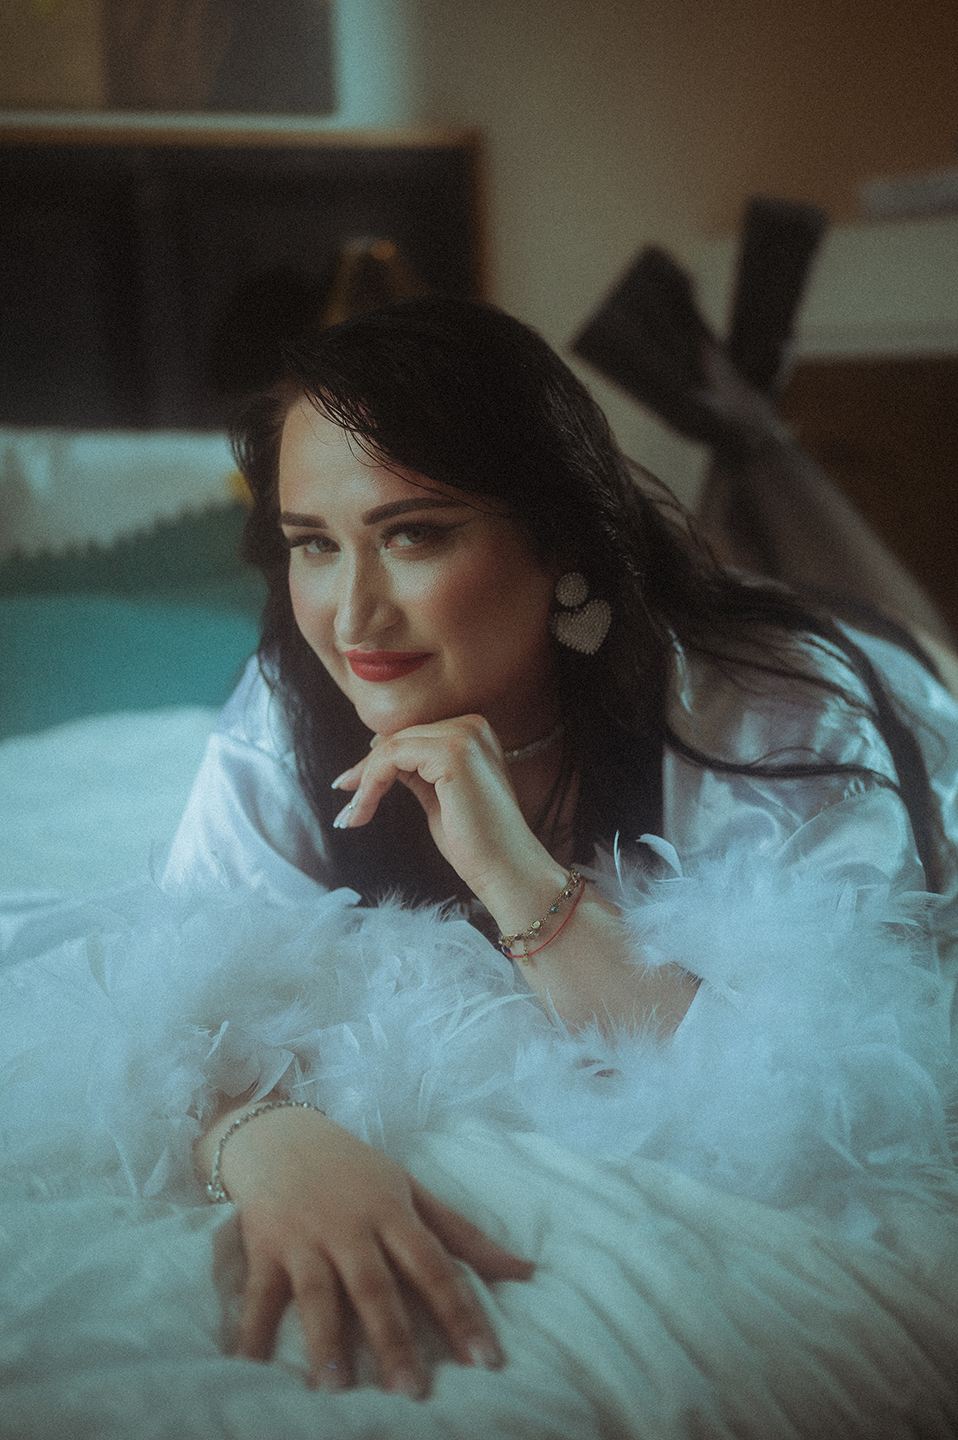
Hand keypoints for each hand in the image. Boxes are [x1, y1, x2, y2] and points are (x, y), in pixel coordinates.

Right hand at [210, 1103, 532, 1395]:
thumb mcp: (411, 1191)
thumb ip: (462, 1235)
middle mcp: (350, 1227)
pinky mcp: (265, 1247)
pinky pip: (258, 1295)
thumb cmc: (355, 1170)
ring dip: (326, 1341)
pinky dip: (250, 1331)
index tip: (485, 1359)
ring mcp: (305, 1238)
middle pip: (376, 1288)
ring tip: (335, 1389)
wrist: (280, 1132)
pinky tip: (247, 1368)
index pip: (434, 1266)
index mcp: (392, 1213)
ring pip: (319, 1294)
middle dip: (394, 1339)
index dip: (461, 1312)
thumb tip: (525, 1270)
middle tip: (412, 1392)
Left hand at [331, 715, 548, 896]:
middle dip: (366, 773)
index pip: (411, 737)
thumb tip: (380, 761)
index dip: (376, 763)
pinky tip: (362, 812)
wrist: (507, 870)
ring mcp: (464, 735)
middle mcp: (472, 725)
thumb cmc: (476, 843)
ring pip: (391, 747)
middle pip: (398, 739)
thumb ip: (417, 772)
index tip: (351, 788)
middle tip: (346, 807)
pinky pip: (392, 759)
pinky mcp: (452, 753)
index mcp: (473, 732)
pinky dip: (371, 785)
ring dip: (365, 783)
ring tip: (352, 816)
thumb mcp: (439, 796)